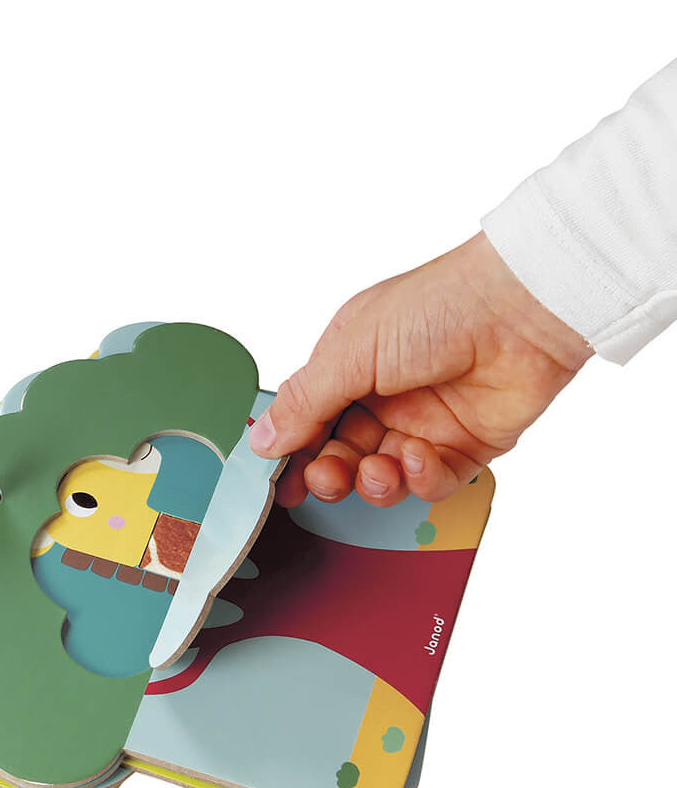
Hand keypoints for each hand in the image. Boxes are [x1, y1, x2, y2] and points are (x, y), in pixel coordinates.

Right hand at [249, 232, 592, 506]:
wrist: (524, 307)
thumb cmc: (438, 306)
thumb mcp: (352, 349)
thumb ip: (305, 401)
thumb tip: (263, 437)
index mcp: (350, 364)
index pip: (309, 419)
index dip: (293, 451)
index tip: (278, 479)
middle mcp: (384, 396)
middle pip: (340, 453)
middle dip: (329, 472)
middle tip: (325, 478)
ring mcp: (424, 422)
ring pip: (381, 475)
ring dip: (372, 481)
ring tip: (377, 469)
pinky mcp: (464, 446)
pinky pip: (428, 481)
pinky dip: (417, 477)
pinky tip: (417, 456)